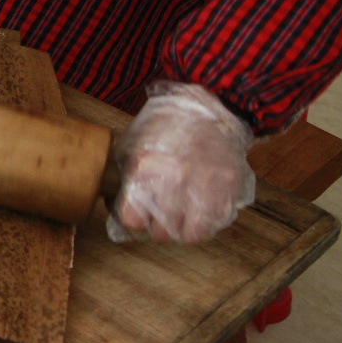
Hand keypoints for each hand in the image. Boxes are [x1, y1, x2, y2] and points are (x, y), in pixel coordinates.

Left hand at [109, 81, 254, 243]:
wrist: (210, 107)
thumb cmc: (168, 124)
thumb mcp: (135, 143)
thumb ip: (124, 174)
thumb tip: (113, 203)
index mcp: (145, 166)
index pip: (131, 219)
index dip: (132, 220)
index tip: (136, 214)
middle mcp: (174, 178)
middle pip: (160, 232)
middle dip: (157, 227)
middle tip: (159, 215)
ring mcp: (204, 184)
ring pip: (189, 235)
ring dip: (183, 230)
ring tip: (180, 217)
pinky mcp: (227, 188)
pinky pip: (215, 225)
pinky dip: (206, 223)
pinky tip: (199, 211)